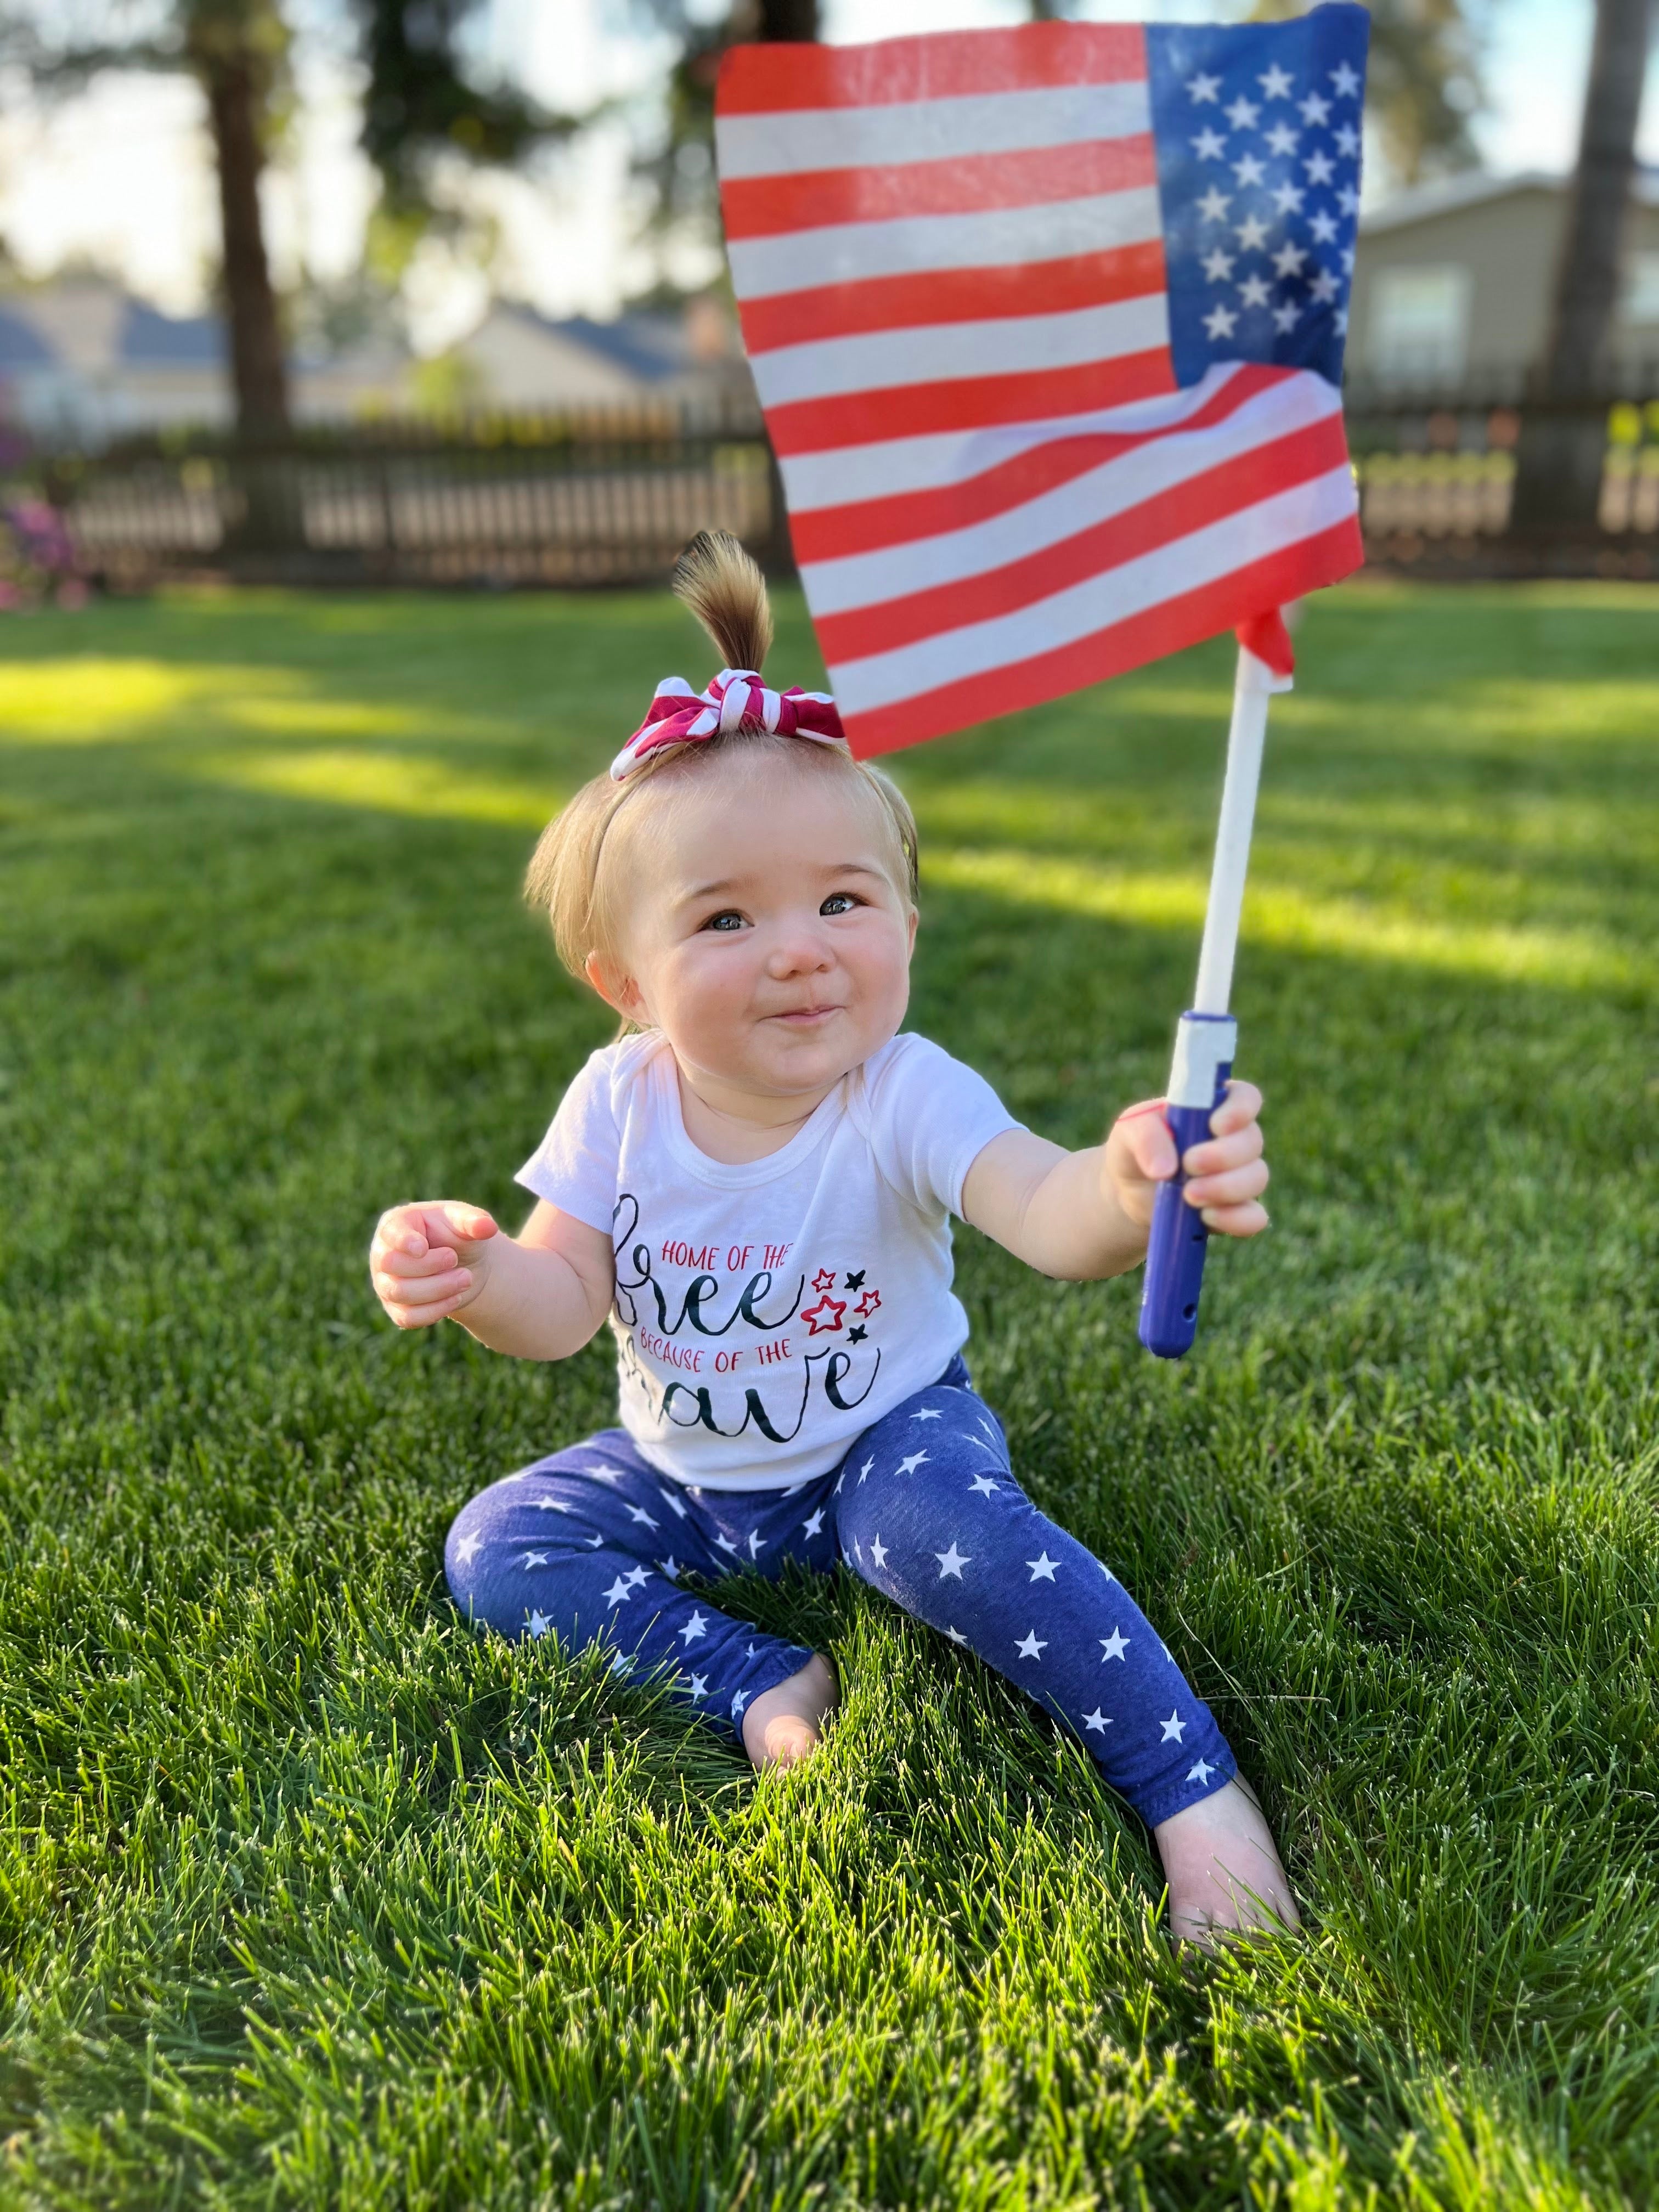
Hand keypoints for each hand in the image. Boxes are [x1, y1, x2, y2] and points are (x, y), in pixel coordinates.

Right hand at [369, 1201, 498, 1328]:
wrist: (464, 1264)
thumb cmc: (457, 1235)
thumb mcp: (466, 1221)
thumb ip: (474, 1220)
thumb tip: (487, 1226)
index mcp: (396, 1224)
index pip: (390, 1232)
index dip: (403, 1241)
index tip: (422, 1248)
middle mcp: (383, 1254)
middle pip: (391, 1264)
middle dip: (429, 1266)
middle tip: (456, 1260)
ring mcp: (385, 1283)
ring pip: (399, 1293)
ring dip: (437, 1289)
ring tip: (466, 1279)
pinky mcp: (396, 1309)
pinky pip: (407, 1317)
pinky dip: (434, 1311)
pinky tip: (456, 1299)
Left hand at [1102, 1080, 1268, 1238]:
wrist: (1129, 1195)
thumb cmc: (1135, 1150)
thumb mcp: (1128, 1132)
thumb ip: (1144, 1136)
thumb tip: (1165, 1169)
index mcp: (1214, 1108)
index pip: (1245, 1097)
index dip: (1240, 1109)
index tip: (1216, 1125)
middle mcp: (1235, 1139)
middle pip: (1253, 1141)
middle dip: (1223, 1155)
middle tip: (1188, 1165)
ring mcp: (1240, 1176)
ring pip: (1257, 1178)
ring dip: (1225, 1188)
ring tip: (1188, 1195)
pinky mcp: (1237, 1211)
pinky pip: (1254, 1217)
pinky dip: (1235, 1219)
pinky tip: (1205, 1217)